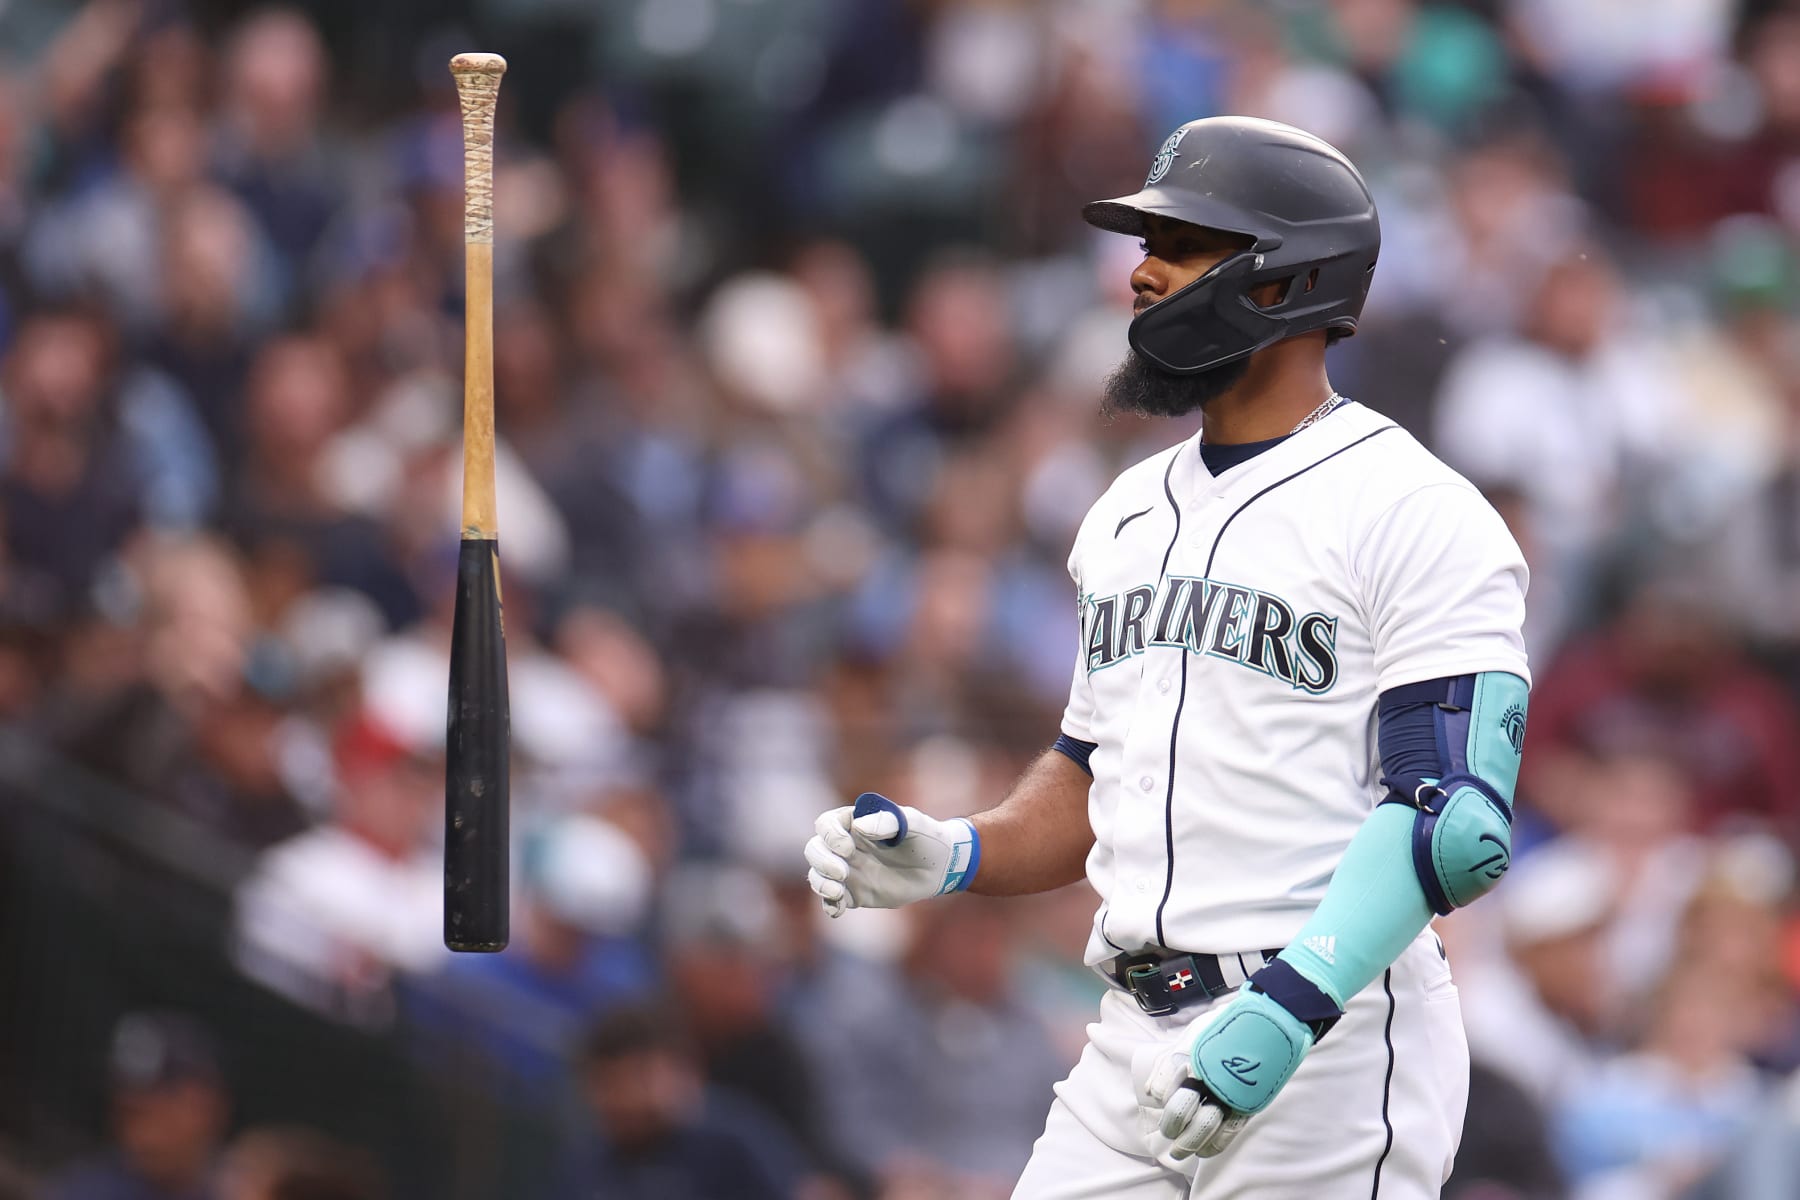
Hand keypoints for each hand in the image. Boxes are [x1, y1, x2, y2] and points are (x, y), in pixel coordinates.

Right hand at [804, 793, 978, 916]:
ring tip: (837, 893)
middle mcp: (846, 846)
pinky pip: (832, 900)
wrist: (940, 868)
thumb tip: (860, 826)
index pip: (826, 824)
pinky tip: (838, 910)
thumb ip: (889, 821)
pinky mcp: (854, 893)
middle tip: (842, 872)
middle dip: (821, 861)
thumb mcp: (914, 824)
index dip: (830, 835)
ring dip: (820, 883)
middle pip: (815, 849)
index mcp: (856, 822)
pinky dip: (829, 905)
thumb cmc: (927, 838)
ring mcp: (849, 870)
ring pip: (818, 874)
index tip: (848, 847)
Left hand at [1141, 984, 1320, 1158]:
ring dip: (1190, 1143)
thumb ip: (1172, 1061)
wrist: (1268, 1021)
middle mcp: (1209, 1076)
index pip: (1165, 1085)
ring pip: (1205, 1126)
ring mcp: (1229, 1091)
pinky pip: (1230, 1131)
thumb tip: (1152, 1091)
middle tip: (1168, 1136)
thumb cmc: (1226, 1025)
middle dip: (1172, 1126)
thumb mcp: (1195, 1034)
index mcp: (1192, 1055)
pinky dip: (1215, 1144)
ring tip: (1180, 1152)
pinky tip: (1205, 1152)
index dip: (1160, 1094)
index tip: (1160, 1099)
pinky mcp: (1246, 1102)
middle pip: (1182, 1109)